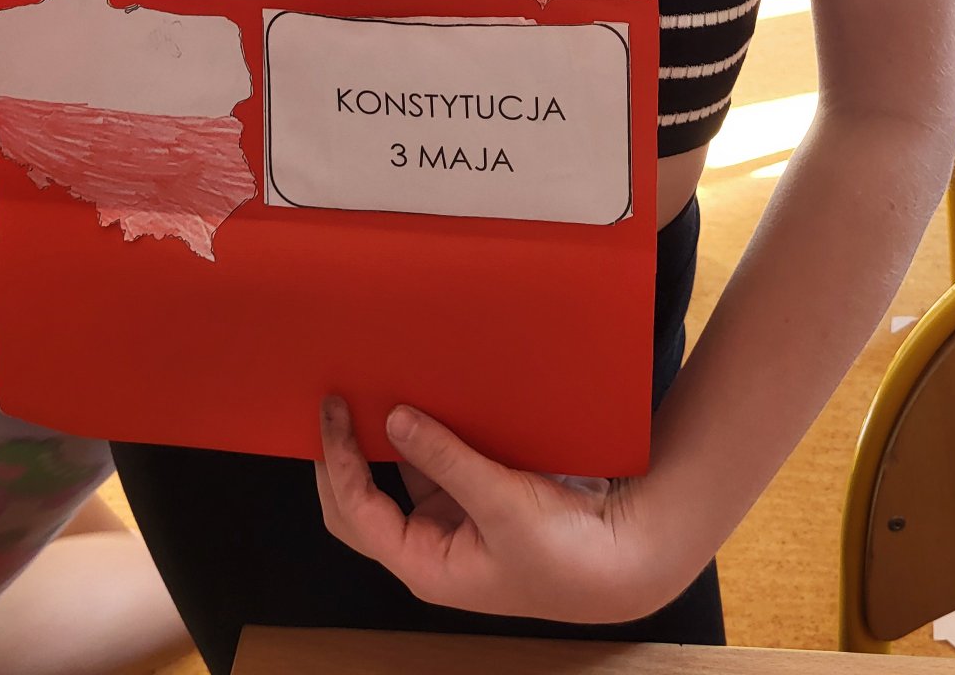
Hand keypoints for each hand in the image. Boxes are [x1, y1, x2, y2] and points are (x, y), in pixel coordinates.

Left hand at [315, 397, 676, 623]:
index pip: (357, 511)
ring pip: (399, 479)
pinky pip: (437, 465)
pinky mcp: (479, 501)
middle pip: (361, 503)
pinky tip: (421, 398)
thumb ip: (445, 459)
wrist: (623, 558)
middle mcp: (430, 546)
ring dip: (383, 441)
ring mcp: (453, 522)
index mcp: (424, 565)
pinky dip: (424, 435)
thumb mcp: (500, 504)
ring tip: (369, 389)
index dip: (337, 460)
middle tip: (333, 399)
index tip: (331, 408)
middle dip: (342, 456)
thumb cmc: (562, 552)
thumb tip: (393, 419)